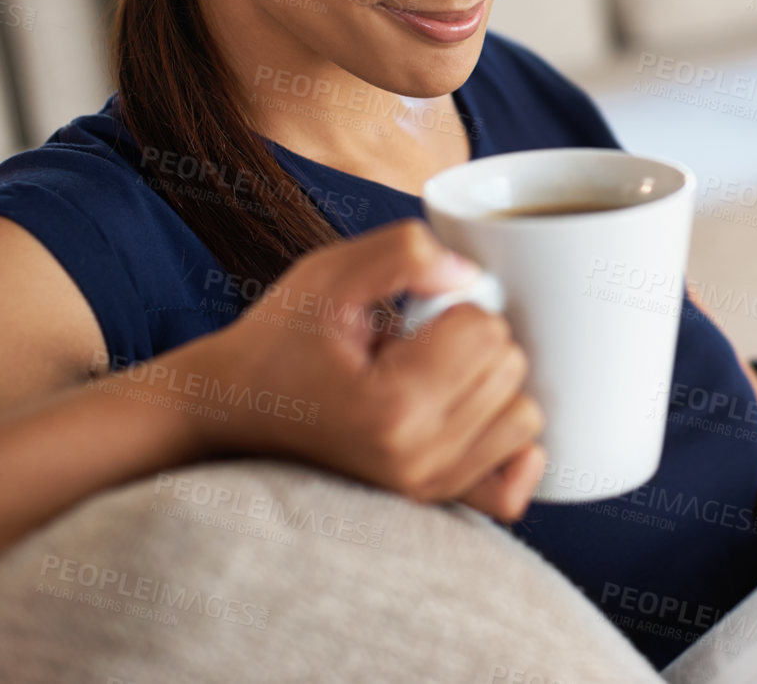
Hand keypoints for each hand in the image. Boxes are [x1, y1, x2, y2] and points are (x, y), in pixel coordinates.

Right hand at [162, 219, 545, 521]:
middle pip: (511, 370)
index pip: (487, 329)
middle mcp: (417, 460)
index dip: (452, 305)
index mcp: (392, 407)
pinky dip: (507, 446)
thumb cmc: (281, 338)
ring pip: (524, 418)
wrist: (232, 410)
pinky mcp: (433, 502)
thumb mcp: (329, 273)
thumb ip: (404, 253)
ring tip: (429, 378)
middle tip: (412, 346)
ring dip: (491, 385)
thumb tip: (471, 275)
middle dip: (473, 340)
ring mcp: (427, 490)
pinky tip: (470, 415)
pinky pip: (513, 489)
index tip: (406, 317)